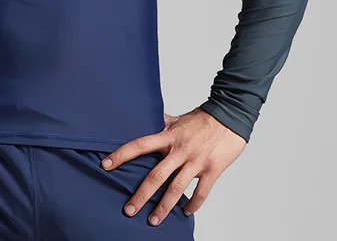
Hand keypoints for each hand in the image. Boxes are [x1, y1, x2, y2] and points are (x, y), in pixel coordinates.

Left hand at [100, 107, 245, 225]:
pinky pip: (201, 192)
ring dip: (164, 207)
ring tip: (152, 220)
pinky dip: (193, 205)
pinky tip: (185, 212)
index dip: (121, 154)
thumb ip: (161, 122)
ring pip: (176, 189)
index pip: (139, 145)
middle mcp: (179, 150)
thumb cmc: (202, 118)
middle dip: (141, 195)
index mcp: (168, 136)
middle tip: (128, 210)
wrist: (230, 116)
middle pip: (156, 175)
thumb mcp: (177, 118)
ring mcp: (195, 161)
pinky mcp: (211, 170)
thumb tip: (144, 117)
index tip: (106, 165)